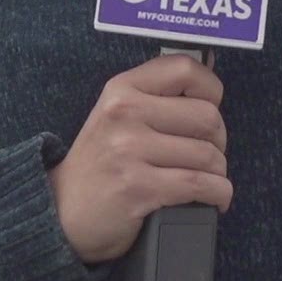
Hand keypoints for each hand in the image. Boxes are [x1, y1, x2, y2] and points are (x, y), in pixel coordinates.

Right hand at [48, 54, 231, 263]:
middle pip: (207, 117)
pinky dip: (218, 194)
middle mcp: (125, 113)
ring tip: (208, 180)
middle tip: (208, 154)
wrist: (62, 213)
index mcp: (122, 88)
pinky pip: (200, 185)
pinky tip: (214, 199)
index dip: (211, 89)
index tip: (212, 108)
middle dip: (219, 140)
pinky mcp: (138, 187)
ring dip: (218, 173)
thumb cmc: (101, 163)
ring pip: (208, 155)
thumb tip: (210, 67)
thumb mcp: (117, 115)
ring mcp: (129, 150)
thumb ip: (157, 95)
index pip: (185, 69)